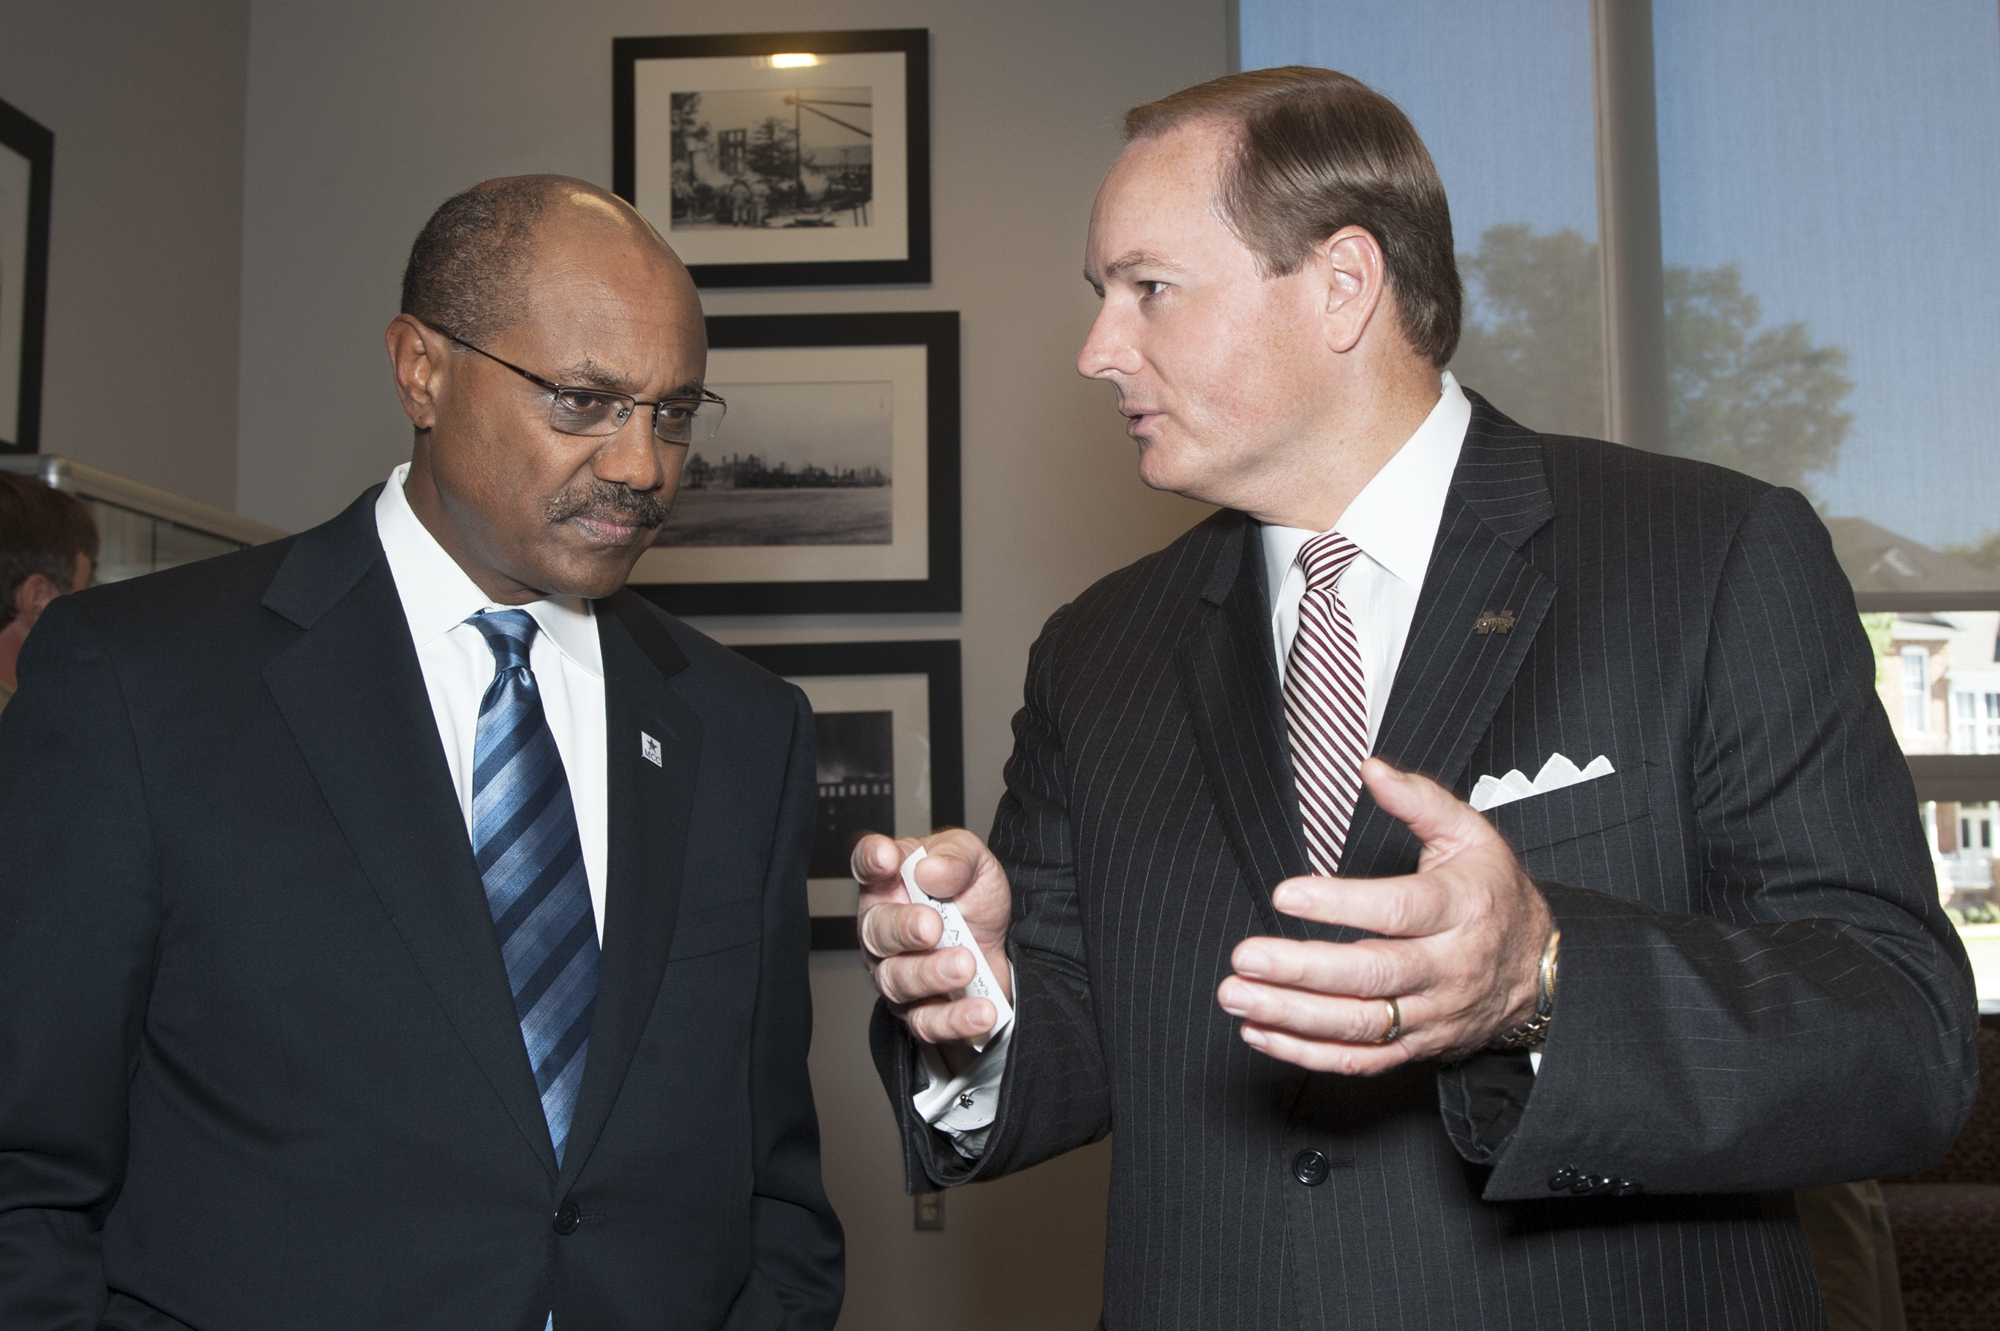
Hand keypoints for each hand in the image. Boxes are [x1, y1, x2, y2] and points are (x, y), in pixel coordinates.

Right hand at [853, 829, 1015, 1046]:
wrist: (1001, 948)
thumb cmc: (972, 900)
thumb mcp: (976, 864)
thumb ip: (956, 858)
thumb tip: (931, 869)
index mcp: (891, 883)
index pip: (867, 865)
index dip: (870, 859)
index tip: (885, 857)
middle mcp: (883, 929)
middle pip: (875, 930)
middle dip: (903, 929)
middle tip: (932, 927)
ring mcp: (896, 972)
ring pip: (897, 980)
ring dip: (931, 973)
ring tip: (965, 965)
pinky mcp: (917, 1012)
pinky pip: (926, 1022)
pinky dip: (954, 1018)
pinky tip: (981, 1010)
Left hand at [1215, 757, 1551, 1073]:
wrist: (1543, 971)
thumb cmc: (1495, 894)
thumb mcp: (1472, 836)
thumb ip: (1420, 800)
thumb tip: (1372, 769)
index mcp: (1461, 909)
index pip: (1397, 910)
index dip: (1340, 905)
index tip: (1285, 895)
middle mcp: (1447, 967)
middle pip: (1372, 975)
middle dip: (1302, 970)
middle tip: (1246, 957)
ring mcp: (1432, 1013)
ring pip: (1360, 1024)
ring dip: (1292, 1015)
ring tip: (1238, 996)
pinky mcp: (1418, 1047)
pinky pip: (1361, 1060)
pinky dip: (1307, 1053)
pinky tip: (1261, 1032)